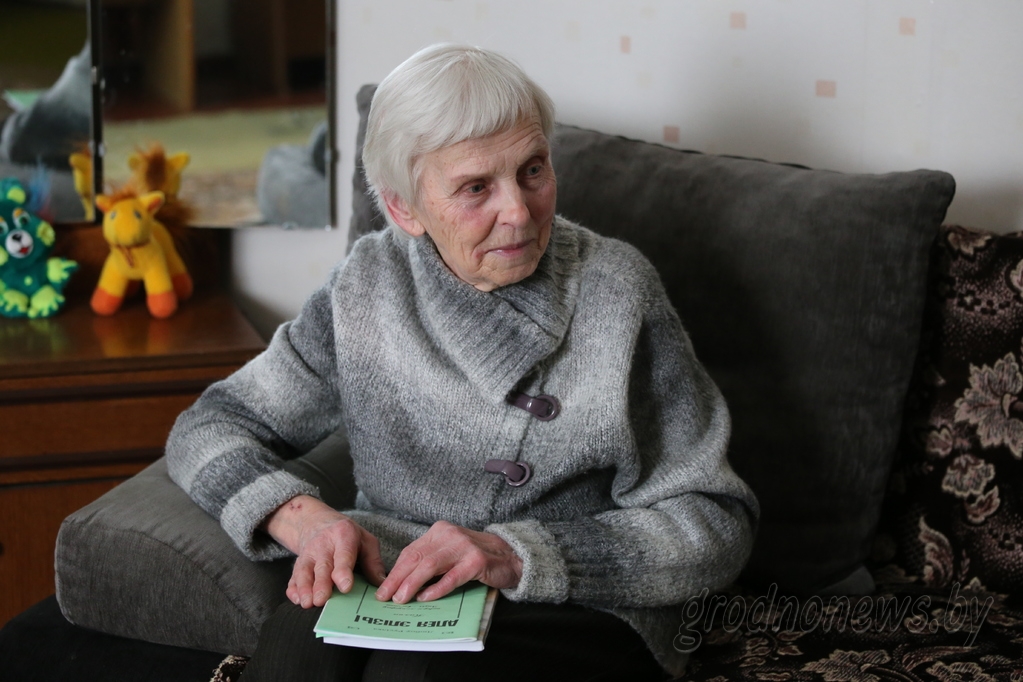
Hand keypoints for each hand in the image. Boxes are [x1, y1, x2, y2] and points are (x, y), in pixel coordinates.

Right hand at [263, 495, 386, 608]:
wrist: (319, 523)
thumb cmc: (348, 537)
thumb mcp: (366, 541)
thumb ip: (373, 562)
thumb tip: (381, 584)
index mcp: (343, 536)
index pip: (343, 554)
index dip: (343, 571)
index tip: (345, 587)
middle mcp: (323, 544)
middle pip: (322, 566)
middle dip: (321, 584)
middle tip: (321, 600)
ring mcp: (308, 554)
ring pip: (304, 571)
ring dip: (304, 588)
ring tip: (307, 603)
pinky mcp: (298, 563)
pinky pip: (293, 576)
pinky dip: (293, 588)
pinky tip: (296, 600)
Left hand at [375, 520, 521, 603]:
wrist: (511, 556)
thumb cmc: (476, 558)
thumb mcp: (450, 553)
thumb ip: (430, 562)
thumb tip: (402, 583)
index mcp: (440, 531)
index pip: (411, 552)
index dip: (394, 571)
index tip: (382, 588)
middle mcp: (450, 535)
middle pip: (416, 557)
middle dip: (397, 578)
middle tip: (384, 597)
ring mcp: (464, 547)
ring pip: (430, 565)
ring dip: (412, 583)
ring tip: (400, 599)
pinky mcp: (477, 561)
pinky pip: (452, 576)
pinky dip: (437, 588)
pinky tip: (425, 598)